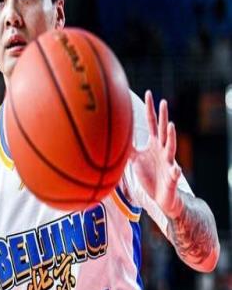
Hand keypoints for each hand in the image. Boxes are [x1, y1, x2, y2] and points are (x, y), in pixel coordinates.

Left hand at [131, 90, 182, 218]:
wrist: (162, 197)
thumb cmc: (149, 176)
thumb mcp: (135, 160)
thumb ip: (128, 148)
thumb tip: (114, 136)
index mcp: (154, 144)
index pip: (152, 122)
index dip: (150, 109)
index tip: (148, 93)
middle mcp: (163, 150)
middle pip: (162, 130)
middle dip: (163, 116)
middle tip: (163, 102)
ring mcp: (168, 162)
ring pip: (171, 147)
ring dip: (171, 136)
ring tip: (170, 125)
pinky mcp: (171, 178)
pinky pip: (174, 174)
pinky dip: (175, 172)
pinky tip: (176, 170)